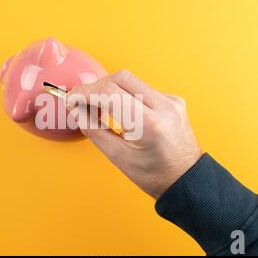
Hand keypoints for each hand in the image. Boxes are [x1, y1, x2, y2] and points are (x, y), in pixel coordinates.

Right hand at [66, 70, 202, 198]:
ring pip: (131, 80)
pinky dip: (125, 94)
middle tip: (83, 103)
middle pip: (121, 78)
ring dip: (110, 89)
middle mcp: (164, 106)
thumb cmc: (155, 174)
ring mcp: (171, 101)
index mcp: (150, 124)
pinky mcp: (172, 100)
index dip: (85, 93)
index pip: (110, 93)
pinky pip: (142, 88)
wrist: (186, 179)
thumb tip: (77, 110)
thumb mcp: (118, 157)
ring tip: (100, 109)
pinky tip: (120, 111)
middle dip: (96, 87)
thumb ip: (93, 129)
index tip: (71, 99)